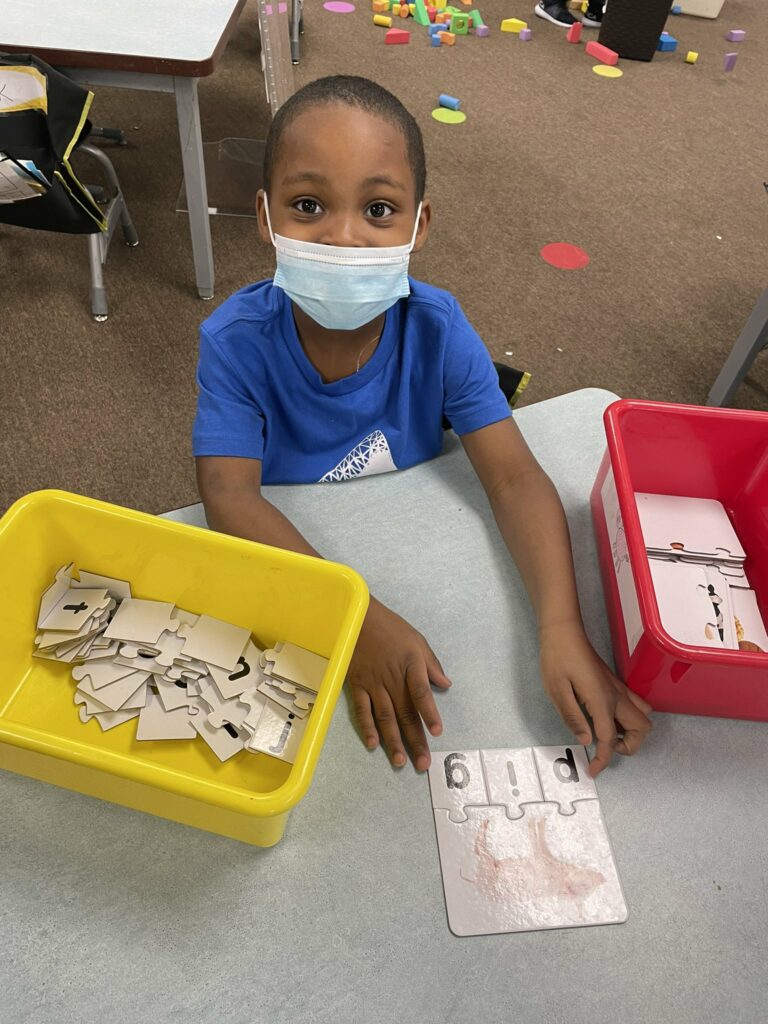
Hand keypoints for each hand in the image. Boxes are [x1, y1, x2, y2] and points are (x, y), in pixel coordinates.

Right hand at [346, 599, 450, 770]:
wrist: (359, 618)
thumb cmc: (391, 628)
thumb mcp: (417, 640)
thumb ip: (431, 664)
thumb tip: (445, 685)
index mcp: (411, 666)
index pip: (421, 693)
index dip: (429, 713)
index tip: (437, 732)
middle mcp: (392, 679)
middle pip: (405, 713)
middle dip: (415, 740)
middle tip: (423, 763)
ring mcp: (373, 684)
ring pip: (385, 717)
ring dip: (393, 741)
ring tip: (401, 761)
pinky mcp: (357, 686)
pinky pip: (362, 710)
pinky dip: (367, 727)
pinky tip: (374, 744)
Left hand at [539, 622, 652, 776]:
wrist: (564, 631)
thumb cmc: (557, 658)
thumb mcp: (556, 689)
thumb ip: (572, 716)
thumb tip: (585, 740)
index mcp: (600, 699)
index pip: (609, 738)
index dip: (603, 759)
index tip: (593, 771)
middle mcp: (616, 696)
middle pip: (642, 730)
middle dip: (629, 746)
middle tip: (604, 747)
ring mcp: (619, 688)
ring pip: (644, 717)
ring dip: (633, 732)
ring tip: (608, 734)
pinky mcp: (616, 683)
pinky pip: (636, 705)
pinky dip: (630, 719)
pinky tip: (608, 718)